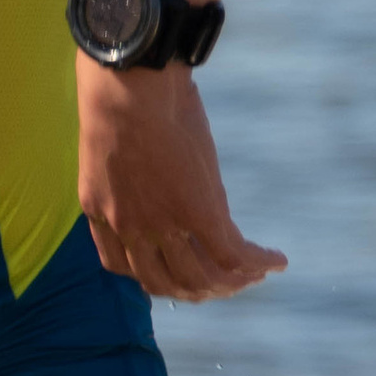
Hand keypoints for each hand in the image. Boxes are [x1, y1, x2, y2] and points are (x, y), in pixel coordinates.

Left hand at [78, 60, 284, 301]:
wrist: (127, 85)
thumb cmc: (120, 92)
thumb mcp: (113, 139)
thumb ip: (129, 164)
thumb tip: (158, 157)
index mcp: (99, 210)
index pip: (123, 267)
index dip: (152, 277)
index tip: (175, 269)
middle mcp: (126, 227)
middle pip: (163, 283)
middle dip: (196, 290)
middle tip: (224, 283)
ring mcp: (160, 225)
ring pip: (199, 278)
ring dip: (230, 284)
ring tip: (253, 276)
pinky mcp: (196, 213)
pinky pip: (232, 255)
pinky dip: (257, 263)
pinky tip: (276, 262)